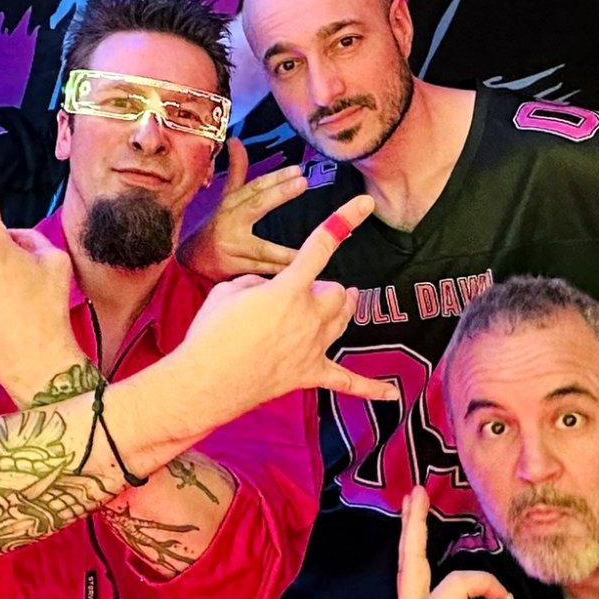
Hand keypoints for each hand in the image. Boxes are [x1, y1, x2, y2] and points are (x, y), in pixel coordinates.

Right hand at [175, 195, 397, 414]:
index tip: (364, 203)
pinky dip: (371, 388)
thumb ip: (256, 284)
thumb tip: (268, 294)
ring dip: (341, 309)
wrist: (205, 382)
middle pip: (337, 292)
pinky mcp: (309, 375)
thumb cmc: (211, 333)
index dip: (344, 220)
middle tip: (303, 290)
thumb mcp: (227, 290)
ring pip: (343, 320)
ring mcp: (313, 347)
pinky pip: (348, 382)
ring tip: (341, 302)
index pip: (321, 246)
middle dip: (323, 287)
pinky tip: (393, 395)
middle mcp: (309, 316)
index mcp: (288, 288)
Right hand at [177, 139, 307, 279]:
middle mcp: (228, 223)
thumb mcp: (226, 200)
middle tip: (303, 182)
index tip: (297, 170)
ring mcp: (231, 248)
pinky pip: (261, 272)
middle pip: (255, 206)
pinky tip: (300, 272)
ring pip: (263, 249)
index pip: (254, 187)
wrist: (190, 265)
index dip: (274, 177)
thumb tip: (236, 141)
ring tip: (311, 246)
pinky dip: (280, 273)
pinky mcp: (232, 270)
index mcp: (230, 205)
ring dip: (286, 250)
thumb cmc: (216, 229)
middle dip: (279, 193)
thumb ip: (237, 172)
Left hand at [395, 486, 530, 598]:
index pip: (461, 584)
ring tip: (413, 502)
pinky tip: (418, 539)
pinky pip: (413, 582)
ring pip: (408, 567)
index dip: (490, 588)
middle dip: (416, 523)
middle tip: (416, 490)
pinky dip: (417, 557)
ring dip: (414, 534)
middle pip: (411, 560)